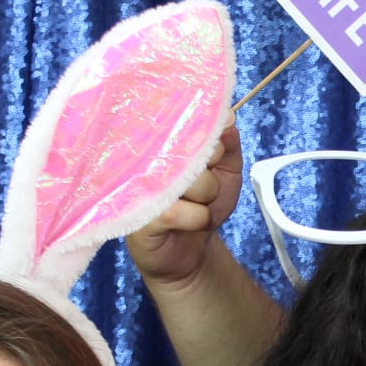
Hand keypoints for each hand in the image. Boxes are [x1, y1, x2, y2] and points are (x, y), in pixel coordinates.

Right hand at [127, 122, 244, 287]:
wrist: (190, 249)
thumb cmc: (203, 204)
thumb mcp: (225, 169)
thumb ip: (227, 142)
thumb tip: (226, 117)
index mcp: (163, 139)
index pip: (188, 121)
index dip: (212, 143)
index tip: (214, 158)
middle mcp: (145, 155)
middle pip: (191, 149)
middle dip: (212, 174)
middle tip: (204, 189)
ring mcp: (137, 183)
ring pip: (189, 179)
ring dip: (206, 197)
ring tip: (196, 204)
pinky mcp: (137, 213)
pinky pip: (180, 211)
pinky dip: (198, 218)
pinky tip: (190, 222)